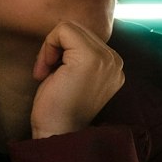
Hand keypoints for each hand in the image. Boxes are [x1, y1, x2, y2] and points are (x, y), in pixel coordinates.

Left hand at [30, 21, 124, 138]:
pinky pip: (63, 30)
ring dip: (50, 48)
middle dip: (55, 47)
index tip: (53, 75)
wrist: (57, 134)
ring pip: (68, 27)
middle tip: (46, 74)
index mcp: (114, 65)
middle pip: (76, 28)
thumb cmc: (58, 108)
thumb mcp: (74, 75)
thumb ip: (78, 55)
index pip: (83, 36)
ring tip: (47, 74)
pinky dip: (48, 47)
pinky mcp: (91, 58)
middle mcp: (115, 61)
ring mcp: (107, 59)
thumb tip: (64, 30)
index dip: (62, 51)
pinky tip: (46, 72)